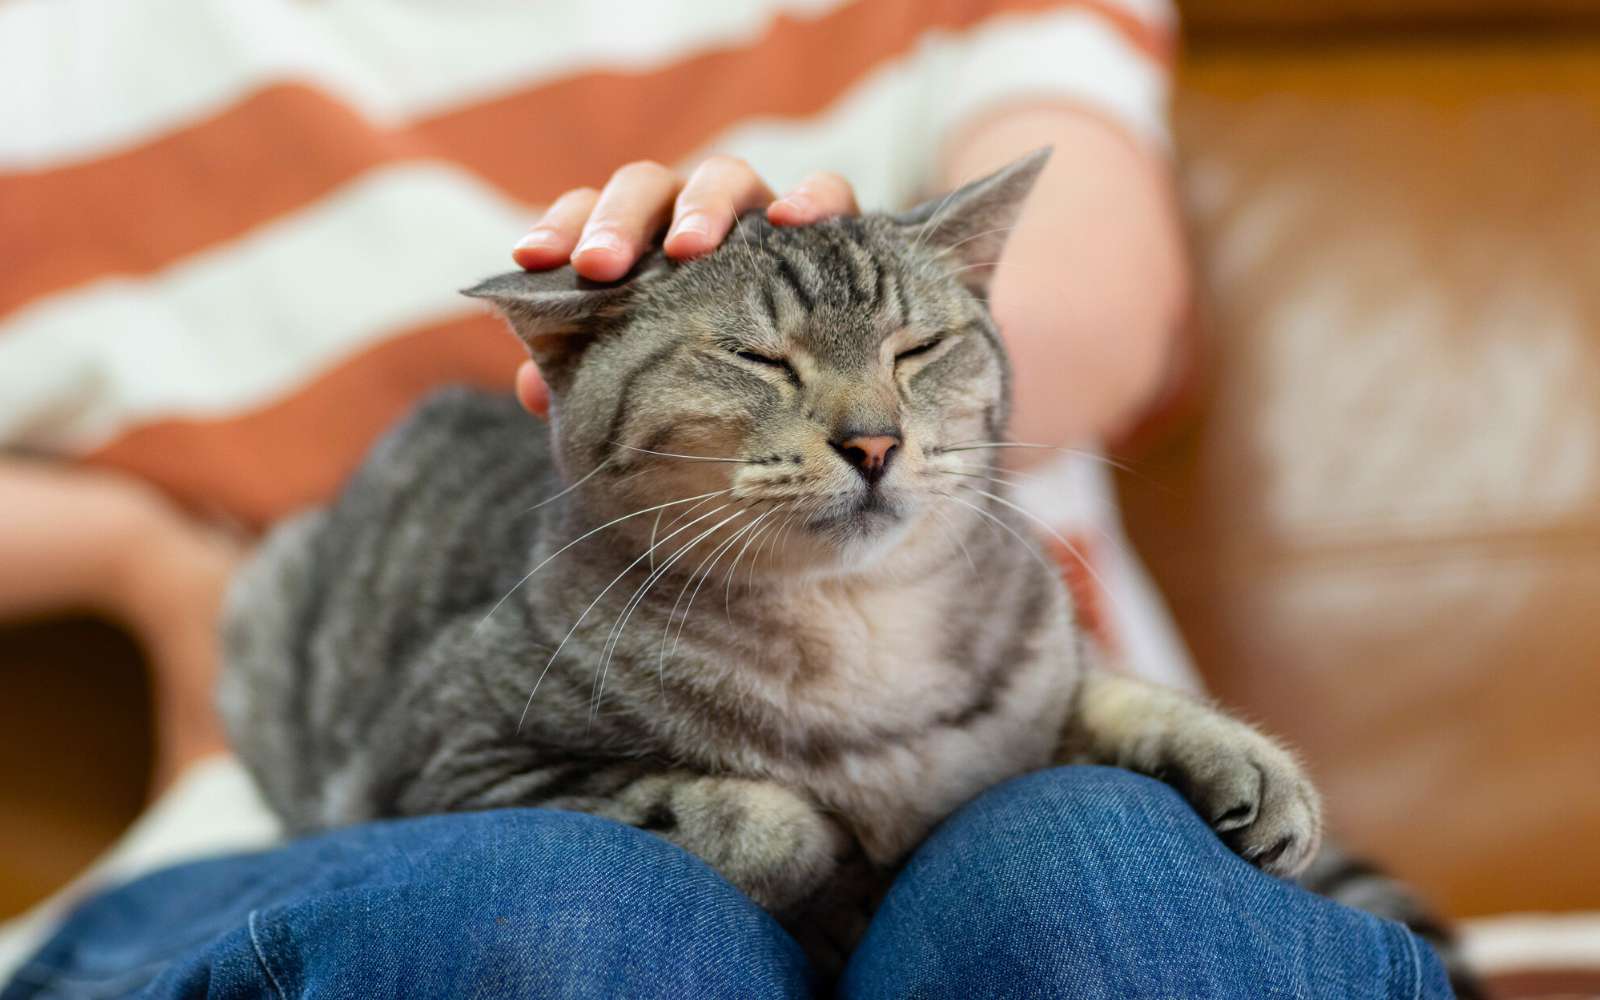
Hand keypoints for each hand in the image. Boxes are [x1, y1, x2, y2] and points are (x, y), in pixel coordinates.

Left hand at [508, 157, 858, 417]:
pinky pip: (828, 192)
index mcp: (643, 247)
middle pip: (647, 186)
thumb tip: (534, 389)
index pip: (590, 215)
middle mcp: (694, 221)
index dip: (559, 230)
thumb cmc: (710, 380)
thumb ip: (590, 376)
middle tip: (600, 265)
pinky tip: (791, 220)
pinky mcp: (828, 231)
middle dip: (619, 219)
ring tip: (689, 249)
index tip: (531, 258)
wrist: (816, 393)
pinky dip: (812, 195)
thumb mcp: (647, 383)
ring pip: (726, 176)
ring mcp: (760, 219)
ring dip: (703, 205)